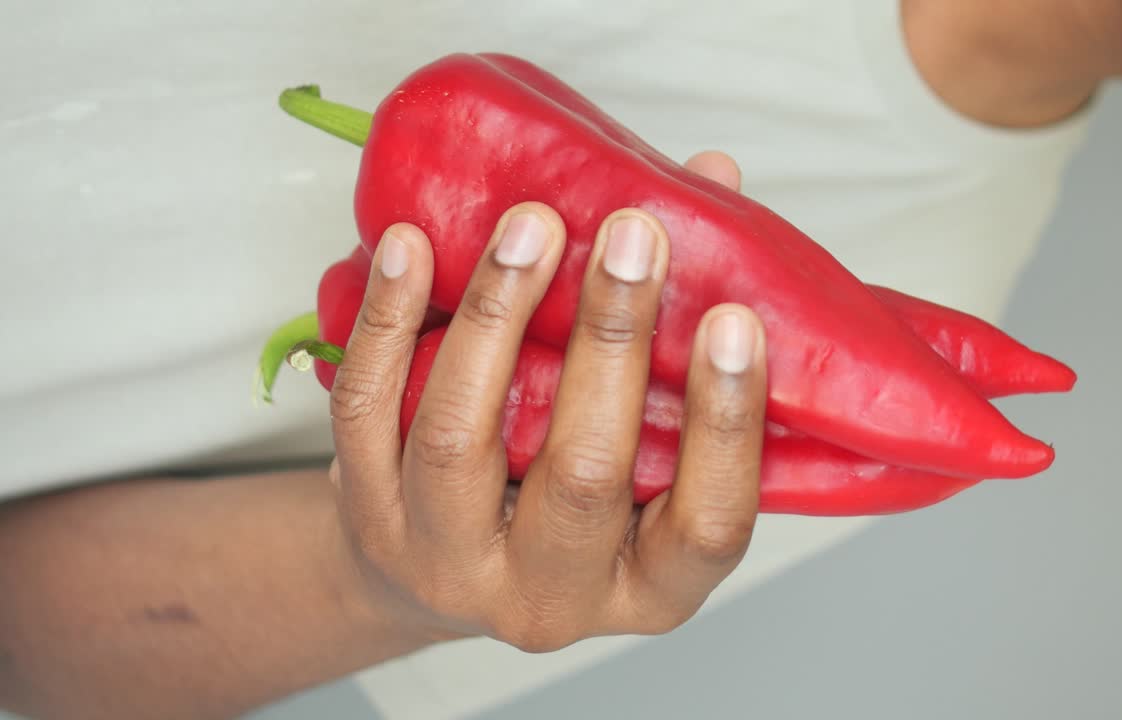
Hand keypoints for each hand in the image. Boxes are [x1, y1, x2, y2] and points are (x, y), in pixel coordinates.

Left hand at [327, 152, 767, 651]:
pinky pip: (366, 413)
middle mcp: (549, 594)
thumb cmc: (573, 504)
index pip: (709, 523)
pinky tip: (412, 246)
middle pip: (582, 475)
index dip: (724, 423)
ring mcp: (448, 561)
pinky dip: (388, 322)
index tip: (731, 318)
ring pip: (458, 440)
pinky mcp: (370, 520)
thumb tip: (710, 181)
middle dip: (608, 343)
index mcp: (648, 590)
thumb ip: (685, 330)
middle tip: (631, 236)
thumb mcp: (648, 453)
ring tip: (529, 225)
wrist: (438, 572)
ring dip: (496, 317)